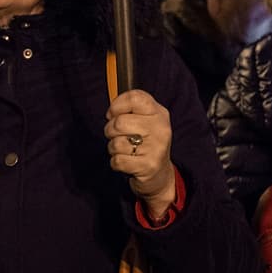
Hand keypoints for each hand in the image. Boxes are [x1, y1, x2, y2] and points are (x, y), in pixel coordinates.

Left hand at [105, 89, 175, 219]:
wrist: (160, 174)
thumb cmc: (146, 143)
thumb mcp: (145, 120)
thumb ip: (130, 109)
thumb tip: (111, 110)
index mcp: (159, 113)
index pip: (135, 98)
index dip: (117, 105)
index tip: (113, 114)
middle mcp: (160, 129)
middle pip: (119, 122)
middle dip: (110, 131)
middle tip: (118, 136)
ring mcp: (156, 148)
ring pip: (116, 143)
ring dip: (113, 148)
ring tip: (125, 150)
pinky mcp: (148, 166)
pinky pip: (117, 160)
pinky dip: (116, 163)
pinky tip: (127, 162)